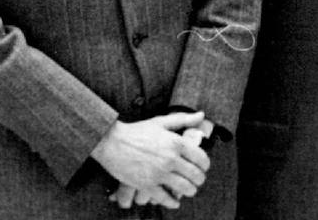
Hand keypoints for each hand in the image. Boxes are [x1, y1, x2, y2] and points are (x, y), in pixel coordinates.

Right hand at [92, 111, 210, 208]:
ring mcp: (158, 173)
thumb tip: (201, 115)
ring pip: (183, 187)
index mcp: (176, 143)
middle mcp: (170, 159)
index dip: (205, 165)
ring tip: (191, 191)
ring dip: (190, 191)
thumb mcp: (162, 121)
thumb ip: (184, 119)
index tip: (204, 168)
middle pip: (194, 174)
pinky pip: (164, 198)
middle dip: (200, 179)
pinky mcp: (146, 185)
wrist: (112, 142)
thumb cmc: (137, 130)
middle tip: (199, 181)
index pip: (201, 158)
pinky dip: (172, 202)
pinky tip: (175, 203)